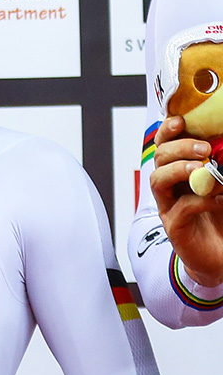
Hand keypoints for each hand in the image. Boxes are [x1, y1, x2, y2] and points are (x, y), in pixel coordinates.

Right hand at [150, 115, 222, 284]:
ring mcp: (168, 205)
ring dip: (179, 170)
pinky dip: (201, 200)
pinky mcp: (175, 226)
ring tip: (201, 170)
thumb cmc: (220, 217)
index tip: (180, 120)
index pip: (164, 145)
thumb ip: (220, 169)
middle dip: (178, 148)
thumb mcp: (221, 186)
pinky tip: (218, 200)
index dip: (167, 131)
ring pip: (158, 180)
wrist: (220, 254)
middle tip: (203, 148)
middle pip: (158, 158)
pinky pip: (181, 207)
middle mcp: (169, 186)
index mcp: (179, 172)